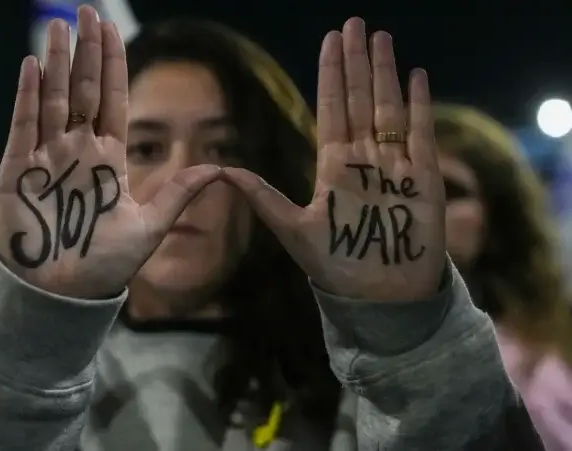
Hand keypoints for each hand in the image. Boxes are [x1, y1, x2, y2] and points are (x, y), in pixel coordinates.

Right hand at [0, 7, 220, 298]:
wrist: (65, 296)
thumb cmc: (106, 266)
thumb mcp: (152, 226)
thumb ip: (181, 193)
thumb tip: (223, 169)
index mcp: (108, 160)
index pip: (112, 101)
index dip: (111, 66)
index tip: (111, 30)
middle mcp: (77, 152)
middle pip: (81, 91)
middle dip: (84, 52)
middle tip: (86, 11)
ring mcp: (46, 159)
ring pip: (51, 100)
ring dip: (54, 63)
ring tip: (58, 27)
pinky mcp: (17, 173)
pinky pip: (23, 127)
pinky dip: (27, 97)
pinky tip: (33, 66)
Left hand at [224, 18, 444, 301]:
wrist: (381, 297)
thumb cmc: (337, 268)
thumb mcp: (293, 230)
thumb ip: (263, 197)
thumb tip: (222, 172)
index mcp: (333, 167)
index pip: (332, 108)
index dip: (331, 74)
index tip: (330, 40)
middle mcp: (363, 159)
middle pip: (360, 99)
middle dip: (357, 61)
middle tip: (355, 23)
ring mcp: (395, 165)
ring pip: (388, 107)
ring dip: (384, 72)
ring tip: (381, 37)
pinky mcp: (423, 178)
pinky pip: (420, 132)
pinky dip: (418, 103)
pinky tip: (414, 74)